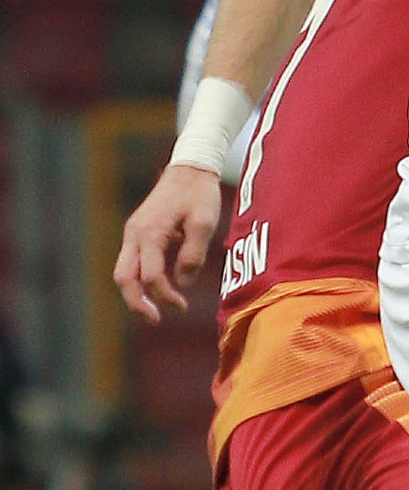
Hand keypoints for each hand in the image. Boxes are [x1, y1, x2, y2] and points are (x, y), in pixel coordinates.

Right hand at [113, 163, 223, 323]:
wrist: (189, 169)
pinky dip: (140, 279)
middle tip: (155, 321)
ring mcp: (133, 233)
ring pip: (123, 271)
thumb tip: (183, 283)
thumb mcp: (204, 223)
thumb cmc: (199, 194)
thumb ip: (193, 255)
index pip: (152, 276)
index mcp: (150, 233)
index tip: (184, 307)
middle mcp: (135, 234)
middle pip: (124, 278)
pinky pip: (132, 262)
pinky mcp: (138, 233)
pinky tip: (157, 290)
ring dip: (136, 293)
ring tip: (154, 312)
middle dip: (137, 303)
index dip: (166, 296)